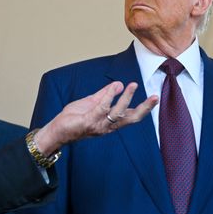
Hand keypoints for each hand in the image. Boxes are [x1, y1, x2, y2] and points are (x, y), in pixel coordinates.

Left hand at [35, 81, 157, 154]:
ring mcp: (99, 125)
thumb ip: (105, 94)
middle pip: (132, 119)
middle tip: (155, 97)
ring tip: (132, 85)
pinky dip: (110, 96)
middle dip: (144, 108)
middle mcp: (108, 126)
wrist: (57, 130)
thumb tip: (119, 84)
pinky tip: (115, 86)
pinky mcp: (89, 121)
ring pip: (118, 112)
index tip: (155, 98)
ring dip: (127, 98)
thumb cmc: (74, 118)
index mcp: (111, 122)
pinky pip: (102, 108)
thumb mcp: (92, 102)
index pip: (131, 116)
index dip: (144, 108)